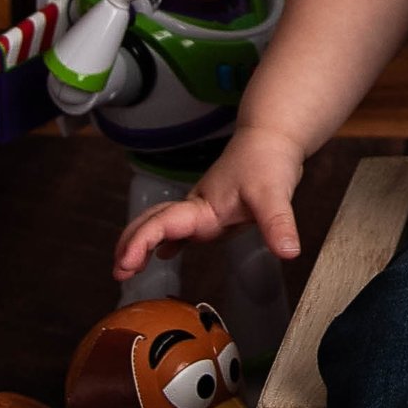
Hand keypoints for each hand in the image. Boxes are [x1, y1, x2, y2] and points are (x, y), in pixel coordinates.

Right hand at [114, 125, 306, 280]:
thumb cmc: (268, 160)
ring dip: (141, 242)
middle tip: (118, 271)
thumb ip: (278, 223)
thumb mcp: (275, 194)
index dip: (141, 242)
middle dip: (130, 245)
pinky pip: (182, 226)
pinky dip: (166, 240)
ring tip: (127, 267)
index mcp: (202, 207)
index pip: (162, 224)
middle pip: (152, 223)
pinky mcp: (213, 209)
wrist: (272, 137)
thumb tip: (289, 251)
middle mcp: (196, 208)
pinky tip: (165, 255)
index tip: (126, 262)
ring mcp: (202, 208)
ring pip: (161, 224)